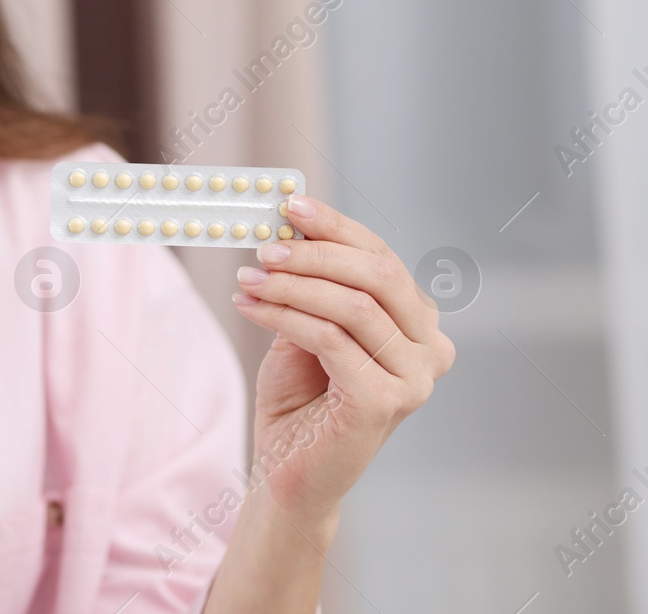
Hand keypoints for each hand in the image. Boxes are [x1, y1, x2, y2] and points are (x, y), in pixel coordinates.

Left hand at [229, 194, 454, 533]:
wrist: (288, 472)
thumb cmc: (300, 398)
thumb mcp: (306, 326)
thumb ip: (312, 282)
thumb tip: (292, 224)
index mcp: (418, 323)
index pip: (382, 257)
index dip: (336, 227)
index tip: (290, 204)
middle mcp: (430, 349)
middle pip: (377, 275)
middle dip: (314, 252)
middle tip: (263, 246)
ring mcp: (414, 379)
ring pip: (352, 305)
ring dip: (291, 284)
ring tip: (247, 278)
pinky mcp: (385, 402)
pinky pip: (331, 340)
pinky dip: (284, 316)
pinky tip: (250, 307)